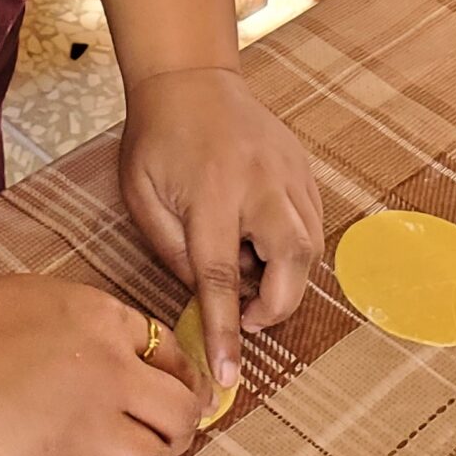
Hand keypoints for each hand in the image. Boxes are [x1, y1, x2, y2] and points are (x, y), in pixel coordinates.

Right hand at [0, 275, 202, 455]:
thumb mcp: (46, 298)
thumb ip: (97, 326)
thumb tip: (131, 361)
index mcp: (106, 321)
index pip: (177, 358)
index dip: (176, 386)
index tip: (161, 405)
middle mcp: (109, 374)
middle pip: (183, 418)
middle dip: (174, 436)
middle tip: (147, 442)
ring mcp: (83, 430)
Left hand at [119, 67, 323, 393]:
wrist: (191, 78)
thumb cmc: (157, 138)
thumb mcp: (142, 196)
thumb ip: (172, 251)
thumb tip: (204, 297)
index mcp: (213, 194)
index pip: (222, 280)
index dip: (226, 334)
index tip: (229, 376)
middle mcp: (260, 185)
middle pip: (291, 265)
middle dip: (274, 305)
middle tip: (243, 312)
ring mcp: (289, 174)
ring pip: (310, 248)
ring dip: (285, 277)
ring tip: (248, 264)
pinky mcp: (303, 170)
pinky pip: (313, 225)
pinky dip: (294, 248)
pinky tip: (262, 238)